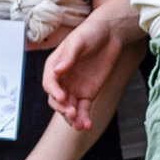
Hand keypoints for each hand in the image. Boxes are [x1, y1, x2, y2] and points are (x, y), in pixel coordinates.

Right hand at [42, 9, 124, 129]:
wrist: (110, 34)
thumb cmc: (90, 33)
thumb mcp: (78, 42)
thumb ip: (68, 56)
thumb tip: (58, 71)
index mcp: (54, 67)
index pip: (49, 84)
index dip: (54, 92)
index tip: (62, 98)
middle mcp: (62, 80)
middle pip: (57, 100)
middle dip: (63, 108)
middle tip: (72, 113)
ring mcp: (74, 89)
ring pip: (69, 108)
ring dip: (72, 119)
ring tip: (80, 126)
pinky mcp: (87, 94)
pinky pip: (83, 109)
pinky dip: (84, 118)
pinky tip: (88, 125)